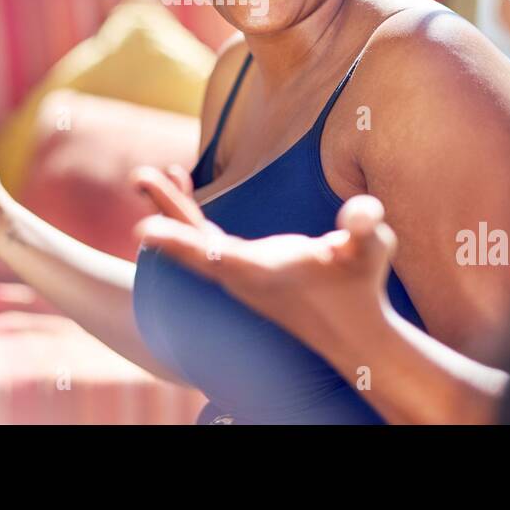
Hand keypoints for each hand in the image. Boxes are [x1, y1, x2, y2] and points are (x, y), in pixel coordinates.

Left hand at [132, 168, 396, 354]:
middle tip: (138, 177)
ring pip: (194, 240)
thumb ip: (365, 229)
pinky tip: (181, 182)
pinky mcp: (242, 269)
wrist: (355, 334)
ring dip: (171, 208)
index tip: (141, 230)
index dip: (178, 243)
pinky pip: (203, 238)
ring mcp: (239, 275)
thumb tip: (363, 213)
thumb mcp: (371, 251)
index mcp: (266, 273)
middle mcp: (244, 277)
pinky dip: (187, 214)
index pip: (215, 256)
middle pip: (194, 245)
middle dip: (165, 211)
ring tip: (144, 176)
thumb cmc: (361, 287)